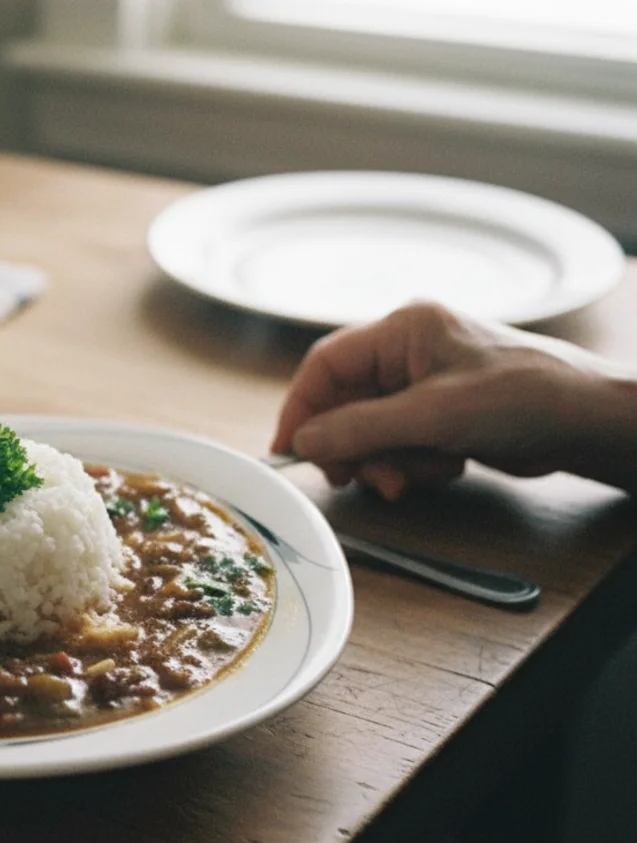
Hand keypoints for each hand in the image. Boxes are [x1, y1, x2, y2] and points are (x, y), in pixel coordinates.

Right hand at [270, 302, 636, 498]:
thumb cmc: (524, 399)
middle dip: (352, 446)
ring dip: (386, 460)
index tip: (288, 451)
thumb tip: (303, 442)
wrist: (589, 422)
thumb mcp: (432, 415)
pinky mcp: (440, 413)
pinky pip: (399, 442)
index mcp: (403, 329)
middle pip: (345, 402)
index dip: (300, 408)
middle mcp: (408, 351)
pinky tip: (445, 466)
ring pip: (370, 429)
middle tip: (358, 478)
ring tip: (417, 475)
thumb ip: (360, 428)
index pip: (326, 364)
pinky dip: (412, 463)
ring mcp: (425, 383)